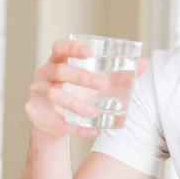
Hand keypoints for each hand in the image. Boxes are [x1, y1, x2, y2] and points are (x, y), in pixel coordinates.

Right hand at [25, 38, 146, 138]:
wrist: (56, 121)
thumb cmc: (78, 93)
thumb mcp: (94, 82)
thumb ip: (118, 74)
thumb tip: (144, 64)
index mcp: (57, 61)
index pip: (60, 47)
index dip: (73, 48)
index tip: (90, 53)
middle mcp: (44, 74)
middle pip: (59, 71)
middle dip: (80, 77)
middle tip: (101, 84)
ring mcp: (37, 94)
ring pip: (54, 95)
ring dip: (75, 104)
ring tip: (94, 113)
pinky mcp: (36, 114)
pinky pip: (55, 121)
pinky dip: (75, 127)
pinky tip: (92, 131)